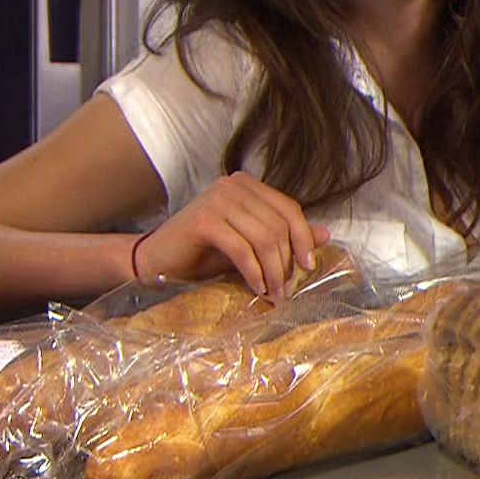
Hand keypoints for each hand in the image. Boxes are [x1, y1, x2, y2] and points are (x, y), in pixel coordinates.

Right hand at [132, 172, 329, 300]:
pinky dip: (254, 271)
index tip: (308, 266)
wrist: (153, 261)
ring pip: (265, 238)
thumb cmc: (203, 253)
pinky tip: (256, 287)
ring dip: (274, 270)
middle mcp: (233, 185)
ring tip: (273, 293)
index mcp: (247, 185)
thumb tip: (326, 234)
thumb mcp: (250, 244)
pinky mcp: (204, 220)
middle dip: (287, 261)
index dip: (303, 237)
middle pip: (279, 224)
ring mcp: (217, 199)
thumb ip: (284, 236)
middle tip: (286, 289)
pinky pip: (242, 249)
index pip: (289, 208)